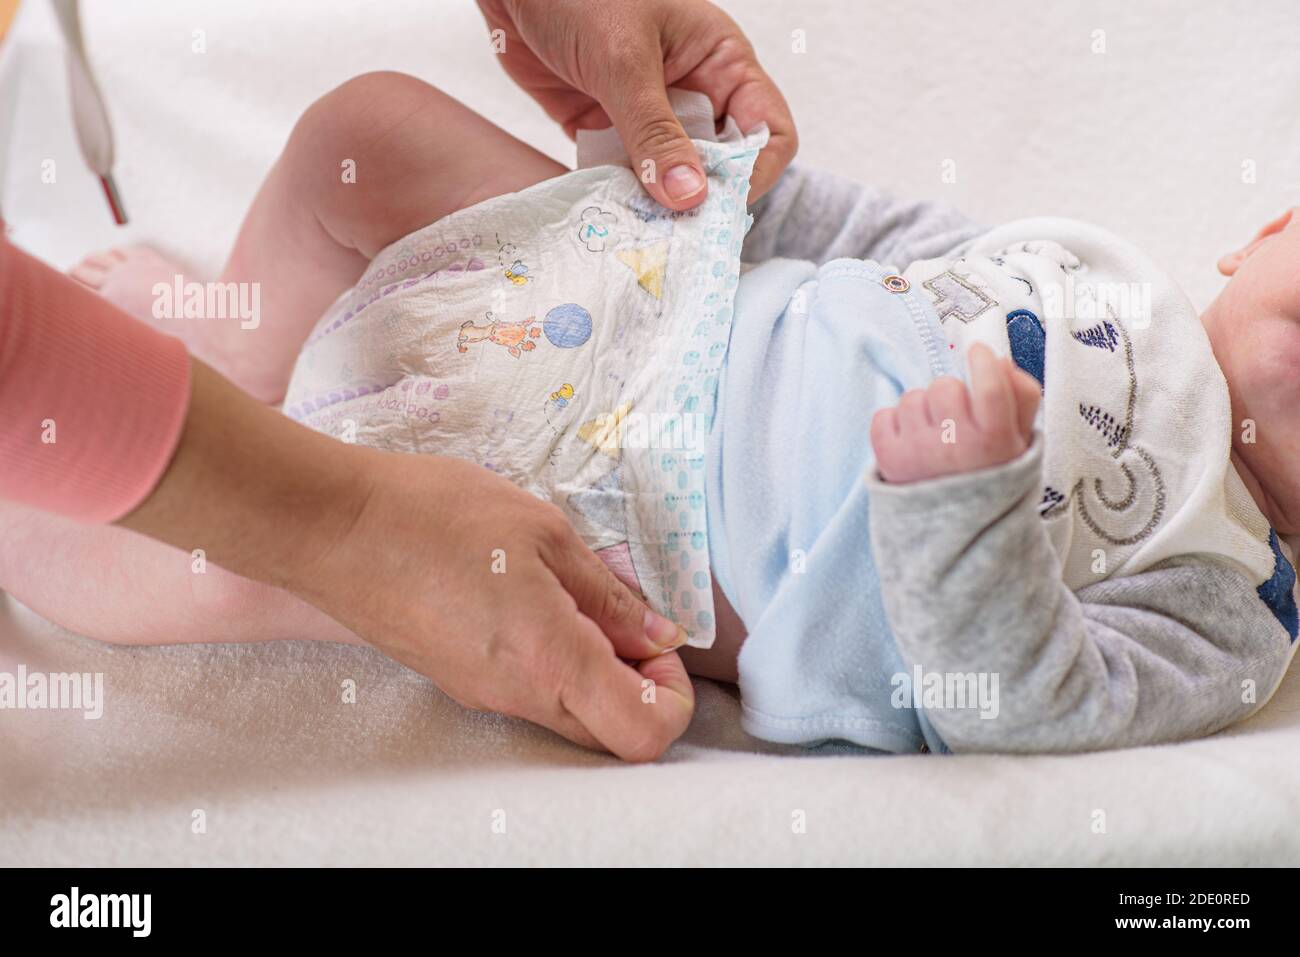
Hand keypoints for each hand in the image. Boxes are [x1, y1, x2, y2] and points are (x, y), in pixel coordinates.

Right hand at [297, 452, 695, 761]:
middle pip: (611, 733)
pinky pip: (529, 694)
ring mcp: (483, 695)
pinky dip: (554, 662)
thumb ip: (608, 594)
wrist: (331, 528)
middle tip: (625, 617)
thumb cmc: (434, 516)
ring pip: (569, 715)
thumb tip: (658, 634)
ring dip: (595, 669)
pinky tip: (533, 599)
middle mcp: (518, 696)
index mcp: (551, 661)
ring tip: (573, 595)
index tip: (660, 641)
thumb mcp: (544, 533)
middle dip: (639, 684)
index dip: (671, 693)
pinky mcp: (458, 681)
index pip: (644, 731)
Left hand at [476, 0, 796, 209]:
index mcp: (720, 62)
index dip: (754, 172)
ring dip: (655, 206)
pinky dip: (617, 197)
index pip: (767, 130)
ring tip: (639, 233)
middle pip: (720, 165)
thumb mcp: (622, 59)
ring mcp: (647, 113)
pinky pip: (622, 175)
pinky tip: (605, 216)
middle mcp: (692, 91)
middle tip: (676, 235)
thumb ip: (654, 131)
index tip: (719, 206)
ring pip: (670, 177)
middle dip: (702, 200)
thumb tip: (691, 197)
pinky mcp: (603, 128)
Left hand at [871, 344, 1040, 483]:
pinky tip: (911, 443)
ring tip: (933, 436)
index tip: (978, 353)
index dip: (983, 362)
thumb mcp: (1022, 441)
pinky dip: (893, 424)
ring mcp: (919, 452)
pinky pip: (883, 416)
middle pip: (945, 386)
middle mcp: (956, 445)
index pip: (989, 385)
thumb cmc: (991, 475)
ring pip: (912, 399)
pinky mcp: (889, 460)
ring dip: (921, 410)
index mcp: (995, 440)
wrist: (959, 528)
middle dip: (949, 394)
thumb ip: (1021, 397)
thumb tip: (999, 360)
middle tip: (954, 418)